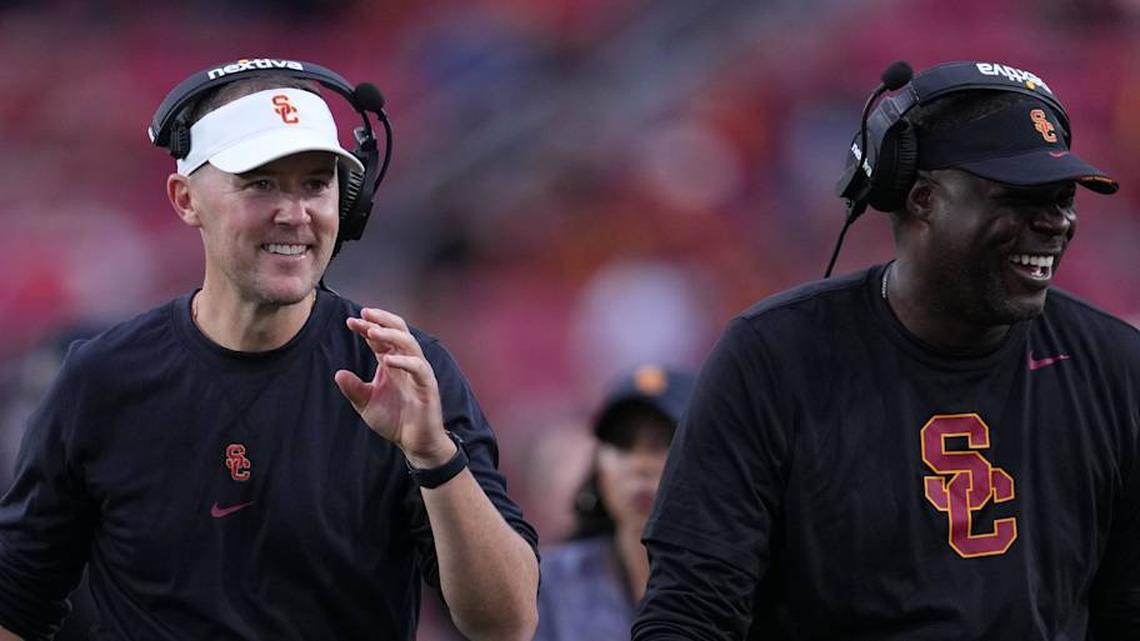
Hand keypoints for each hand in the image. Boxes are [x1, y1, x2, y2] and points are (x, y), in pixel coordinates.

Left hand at [334, 308, 455, 467]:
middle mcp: (406, 362)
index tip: (350, 321)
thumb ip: (354, 389)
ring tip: (372, 332)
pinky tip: (387, 360)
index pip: (380, 338)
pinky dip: (404, 361)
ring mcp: (418, 372)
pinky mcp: (427, 385)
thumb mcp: (366, 404)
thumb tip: (338, 374)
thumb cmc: (395, 420)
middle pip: (399, 330)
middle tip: (365, 313)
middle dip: (382, 320)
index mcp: (392, 363)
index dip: (366, 327)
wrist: (415, 442)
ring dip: (391, 335)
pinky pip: (418, 367)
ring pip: (409, 343)